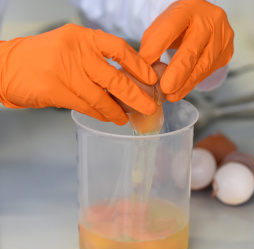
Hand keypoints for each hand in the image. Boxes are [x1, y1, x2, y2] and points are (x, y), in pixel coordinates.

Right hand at [0, 24, 157, 124]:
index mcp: (83, 38)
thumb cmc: (43, 58)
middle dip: (136, 97)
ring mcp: (65, 71)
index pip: (119, 49)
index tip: (152, 79)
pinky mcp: (55, 90)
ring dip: (117, 111)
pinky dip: (99, 114)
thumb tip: (128, 80)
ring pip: (101, 97)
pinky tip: (107, 117)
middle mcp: (76, 51)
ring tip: (126, 118)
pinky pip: (85, 106)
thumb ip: (96, 60)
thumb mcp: (71, 48)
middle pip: (115, 78)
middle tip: (150, 107)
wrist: (6, 66)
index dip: (139, 66)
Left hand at [139, 0, 233, 101]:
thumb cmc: (180, 25)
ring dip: (186, 83)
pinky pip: (209, 71)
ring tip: (171, 94)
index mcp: (189, 8)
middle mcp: (210, 20)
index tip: (145, 64)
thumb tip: (145, 69)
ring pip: (203, 65)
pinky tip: (182, 89)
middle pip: (192, 49)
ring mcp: (222, 37)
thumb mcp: (163, 26)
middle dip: (177, 72)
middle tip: (165, 88)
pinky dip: (194, 82)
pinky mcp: (227, 52)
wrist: (205, 20)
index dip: (158, 46)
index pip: (172, 27)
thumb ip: (152, 44)